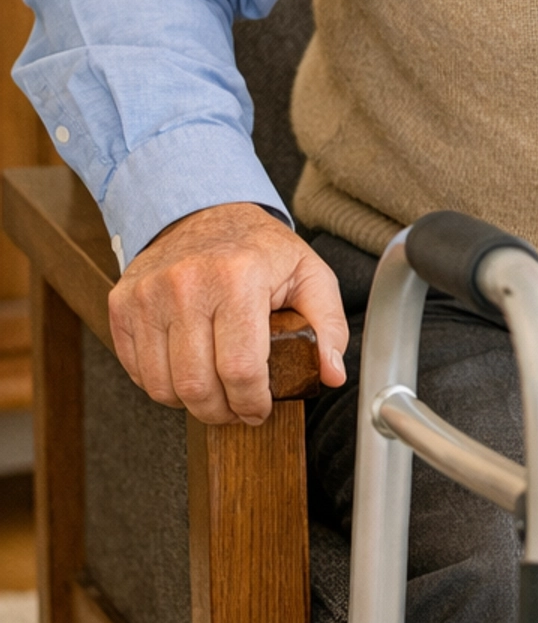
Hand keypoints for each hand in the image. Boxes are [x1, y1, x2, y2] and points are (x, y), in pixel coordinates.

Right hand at [109, 202, 349, 426]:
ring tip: (213, 393)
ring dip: (190, 403)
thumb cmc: (257, 248)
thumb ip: (328, 326)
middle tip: (236, 408)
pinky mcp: (122, 303)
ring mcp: (148, 294)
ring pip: (162, 385)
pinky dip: (161, 385)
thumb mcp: (309, 274)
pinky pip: (136, 370)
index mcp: (238, 277)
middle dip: (222, 412)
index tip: (259, 409)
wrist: (203, 211)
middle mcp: (186, 284)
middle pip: (197, 385)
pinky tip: (185, 373)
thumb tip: (330, 373)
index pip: (240, 369)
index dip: (252, 403)